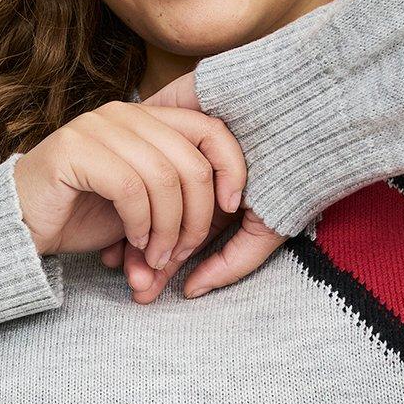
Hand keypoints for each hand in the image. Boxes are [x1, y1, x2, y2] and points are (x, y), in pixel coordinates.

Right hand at [11, 98, 246, 274]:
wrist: (20, 226)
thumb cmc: (82, 216)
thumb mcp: (145, 202)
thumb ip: (179, 191)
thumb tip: (231, 205)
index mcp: (145, 118)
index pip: (210, 128)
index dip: (231, 168)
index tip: (231, 209)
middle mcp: (124, 114)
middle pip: (191, 162)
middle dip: (196, 218)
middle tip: (181, 254)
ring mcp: (97, 127)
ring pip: (164, 179)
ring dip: (168, 230)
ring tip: (155, 257)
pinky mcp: (74, 150)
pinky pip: (130, 189)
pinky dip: (140, 224)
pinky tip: (132, 244)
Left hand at [124, 71, 286, 300]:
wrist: (293, 113)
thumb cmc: (286, 175)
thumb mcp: (264, 230)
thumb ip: (229, 264)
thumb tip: (188, 291)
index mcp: (212, 202)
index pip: (176, 239)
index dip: (158, 266)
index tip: (140, 291)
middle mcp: (190, 177)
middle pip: (152, 220)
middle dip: (137, 253)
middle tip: (126, 280)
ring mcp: (175, 143)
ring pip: (139, 190)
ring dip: (123, 223)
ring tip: (110, 256)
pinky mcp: (165, 112)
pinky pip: (136, 148)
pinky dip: (123, 178)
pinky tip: (110, 208)